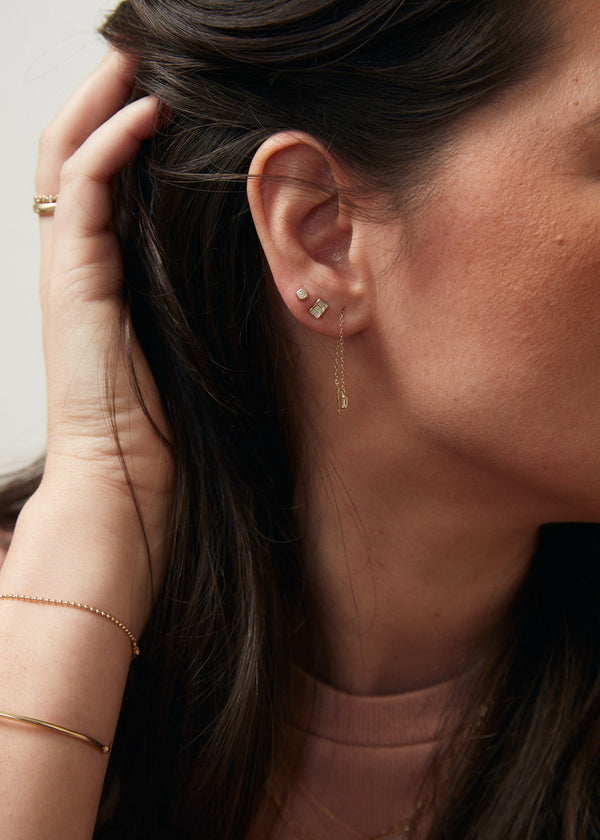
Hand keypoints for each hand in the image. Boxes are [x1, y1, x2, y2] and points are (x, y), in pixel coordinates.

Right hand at [33, 51, 172, 603]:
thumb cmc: (163, 423)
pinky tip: (147, 110)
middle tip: (142, 46)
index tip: (169, 85)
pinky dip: (110, 143)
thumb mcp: (188, 339)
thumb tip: (252, 258)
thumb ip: (196, 294)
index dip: (123, 122)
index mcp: (102, 271)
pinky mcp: (71, 281)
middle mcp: (75, 259)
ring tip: (138, 53)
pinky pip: (83, 190)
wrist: (125, 478)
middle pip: (74, 148)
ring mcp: (67, 266)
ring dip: (103, 97)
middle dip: (105, 91)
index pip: (100, 174)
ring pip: (68, 154)